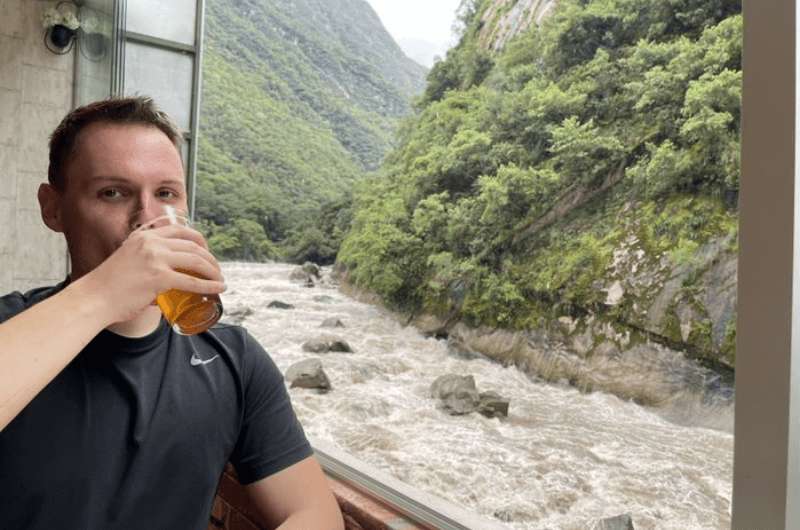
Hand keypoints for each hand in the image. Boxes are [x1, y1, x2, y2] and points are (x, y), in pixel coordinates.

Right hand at [74, 223, 226, 324]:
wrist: (93, 298)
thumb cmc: (109, 286)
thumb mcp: (128, 260)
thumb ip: (146, 263)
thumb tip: (164, 281)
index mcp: (144, 236)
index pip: (181, 230)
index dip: (199, 240)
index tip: (206, 252)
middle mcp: (151, 243)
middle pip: (193, 245)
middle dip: (210, 258)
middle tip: (215, 270)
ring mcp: (155, 259)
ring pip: (197, 261)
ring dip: (213, 271)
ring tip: (219, 279)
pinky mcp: (159, 278)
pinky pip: (193, 281)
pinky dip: (210, 286)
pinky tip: (218, 288)